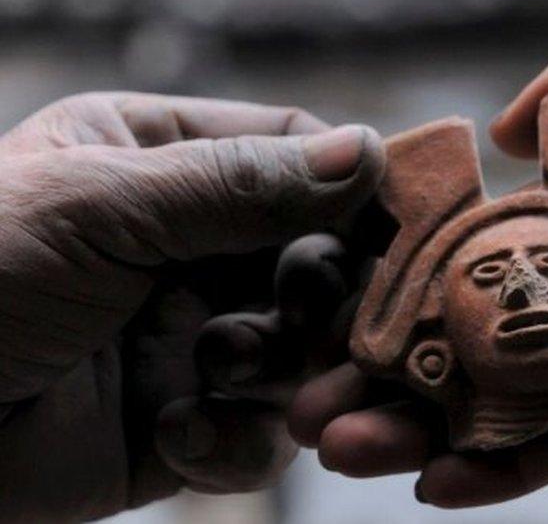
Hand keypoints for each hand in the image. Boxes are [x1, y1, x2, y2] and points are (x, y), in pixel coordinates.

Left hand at [0, 92, 384, 520]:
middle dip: (323, 301)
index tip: (403, 227)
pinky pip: (259, 437)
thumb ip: (236, 184)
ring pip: (304, 356)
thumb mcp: (96, 208)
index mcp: (164, 164)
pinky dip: (231, 442)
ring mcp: (192, 337)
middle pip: (319, 263)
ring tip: (216, 375)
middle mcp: (190, 248)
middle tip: (317, 325)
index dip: (356, 189)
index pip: (297, 157)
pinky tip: (169, 432)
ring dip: (277, 373)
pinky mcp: (184, 424)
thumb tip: (365, 153)